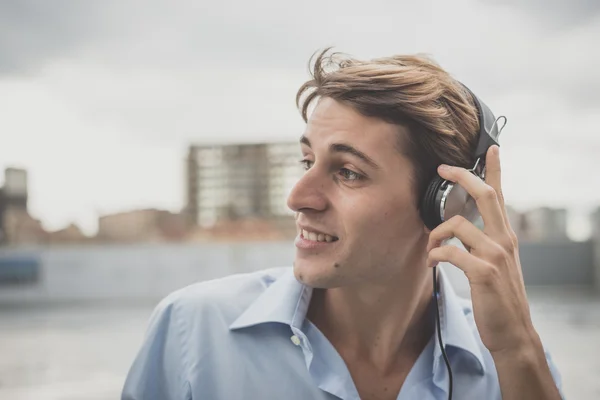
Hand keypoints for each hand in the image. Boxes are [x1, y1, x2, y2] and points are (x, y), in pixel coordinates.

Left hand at [426, 145, 538, 354]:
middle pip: (485, 195)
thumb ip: (483, 242)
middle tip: (443, 168)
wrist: (513, 332)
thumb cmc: (499, 298)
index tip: (491, 149)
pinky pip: (450, 251)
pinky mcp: (483, 272)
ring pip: (458, 224)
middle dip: (463, 176)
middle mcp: (503, 240)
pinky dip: (436, 254)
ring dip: (436, 233)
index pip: (500, 196)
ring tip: (431, 249)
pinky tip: (432, 262)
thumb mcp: (496, 264)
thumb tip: (460, 227)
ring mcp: (495, 255)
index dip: (495, 170)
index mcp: (505, 237)